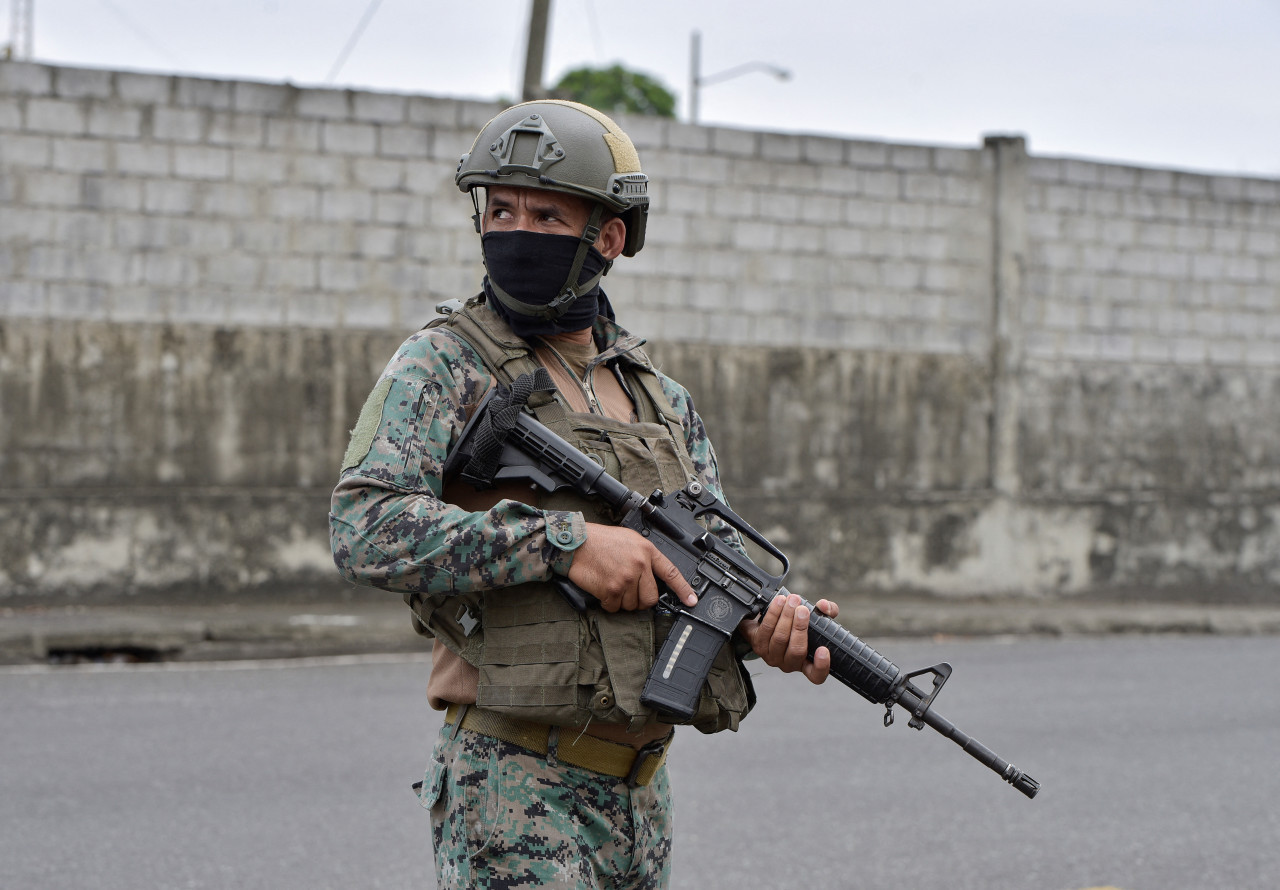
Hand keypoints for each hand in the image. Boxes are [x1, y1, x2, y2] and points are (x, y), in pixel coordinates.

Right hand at [567, 522, 697, 612]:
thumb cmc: (601, 541)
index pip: (671, 573)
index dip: (683, 589)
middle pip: (650, 598)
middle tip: (629, 592)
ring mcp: (626, 578)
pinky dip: (608, 604)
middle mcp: (639, 565)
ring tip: (612, 585)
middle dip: (640, 601)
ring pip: (632, 605)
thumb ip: (644, 556)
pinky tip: (603, 591)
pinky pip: (615, 607)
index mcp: (647, 551)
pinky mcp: (611, 588)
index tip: (691, 601)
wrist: (577, 542)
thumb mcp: (630, 540)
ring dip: (622, 602)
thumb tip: (653, 577)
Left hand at [739, 593, 839, 684]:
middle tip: (803, 610)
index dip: (821, 666)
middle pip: (796, 650)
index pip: (816, 675)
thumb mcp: (815, 619)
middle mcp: (789, 664)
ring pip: (780, 638)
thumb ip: (826, 612)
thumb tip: (824, 606)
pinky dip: (774, 613)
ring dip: (786, 617)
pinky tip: (779, 602)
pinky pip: (766, 629)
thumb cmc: (796, 624)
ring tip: (791, 601)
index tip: (823, 650)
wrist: (768, 621)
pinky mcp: (759, 646)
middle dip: (800, 627)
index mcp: (806, 663)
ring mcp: (773, 657)